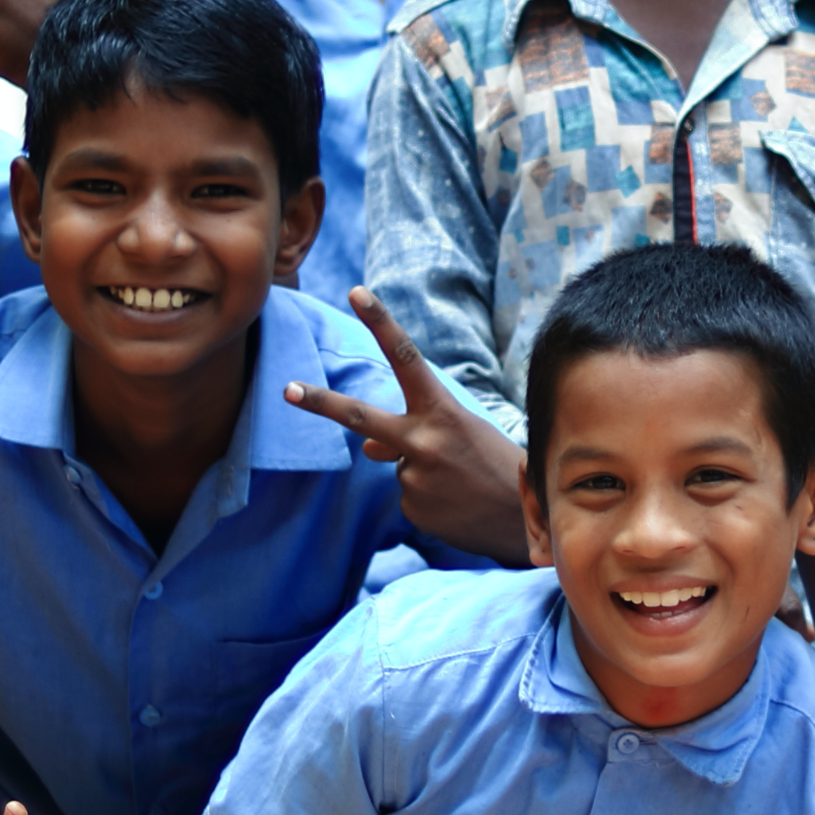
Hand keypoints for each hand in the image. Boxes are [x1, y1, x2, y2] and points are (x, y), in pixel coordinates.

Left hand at [284, 287, 530, 562]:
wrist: (528, 521)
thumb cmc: (496, 464)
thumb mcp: (462, 434)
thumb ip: (415, 430)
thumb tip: (369, 449)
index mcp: (442, 410)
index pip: (406, 357)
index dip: (380, 322)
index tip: (356, 292)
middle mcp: (423, 440)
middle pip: (360, 417)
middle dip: (319, 402)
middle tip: (286, 388)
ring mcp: (414, 477)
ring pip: (396, 465)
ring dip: (422, 472)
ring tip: (459, 483)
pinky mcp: (411, 509)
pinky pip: (406, 496)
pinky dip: (427, 499)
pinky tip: (454, 504)